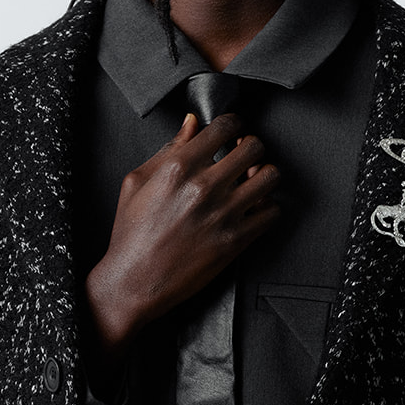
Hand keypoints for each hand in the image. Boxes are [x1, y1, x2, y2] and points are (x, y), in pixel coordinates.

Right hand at [82, 110, 281, 385]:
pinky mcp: (236, 240)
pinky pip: (273, 212)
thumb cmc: (132, 233)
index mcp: (178, 167)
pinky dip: (268, 206)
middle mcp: (204, 187)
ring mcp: (224, 214)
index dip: (232, 124)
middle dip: (250, 146)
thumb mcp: (137, 182)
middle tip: (243, 155)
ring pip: (271, 176)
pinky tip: (252, 208)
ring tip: (252, 179)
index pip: (224, 126)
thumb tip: (192, 123)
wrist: (134, 281)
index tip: (231, 131)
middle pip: (254, 147)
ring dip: (264, 174)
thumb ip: (169, 149)